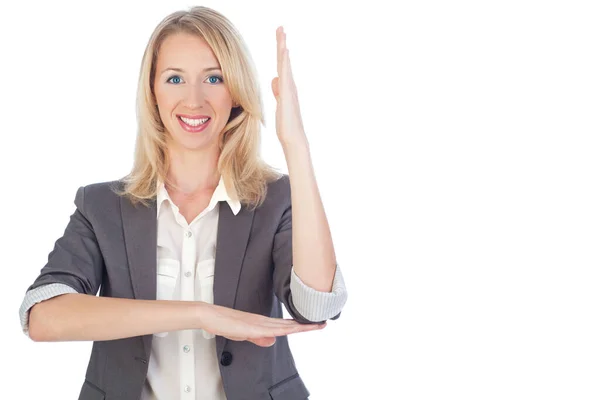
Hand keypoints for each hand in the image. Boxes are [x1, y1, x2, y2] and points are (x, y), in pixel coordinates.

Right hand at [199, 302, 325, 346]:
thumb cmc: (226, 322)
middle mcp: (264, 321)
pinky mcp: (251, 326)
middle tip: (323, 323)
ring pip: (283, 326)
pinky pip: (269, 329)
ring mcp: (258, 323)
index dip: (302, 326)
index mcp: (264, 323)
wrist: (211, 315)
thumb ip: (259, 338)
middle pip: (289, 324)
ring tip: (314, 325)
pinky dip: (281, 329)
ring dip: (299, 327)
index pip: (287, 325)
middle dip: (306, 325)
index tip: (315, 324)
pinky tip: (290, 330)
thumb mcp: (245, 334)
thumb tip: (272, 341)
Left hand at [271, 26, 307, 148]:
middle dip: (282, 44)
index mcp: (286, 87)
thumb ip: (278, 91)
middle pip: (284, 60)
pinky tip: (284, 52)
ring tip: (281, 33)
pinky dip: (285, 62)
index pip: (282, 66)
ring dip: (283, 48)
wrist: (293, 137)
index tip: (279, 37)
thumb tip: (275, 79)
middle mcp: (289, 85)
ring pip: (285, 64)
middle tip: (281, 28)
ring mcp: (290, 88)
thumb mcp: (279, 104)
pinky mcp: (288, 94)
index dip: (280, 52)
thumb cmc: (286, 124)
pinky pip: (286, 74)